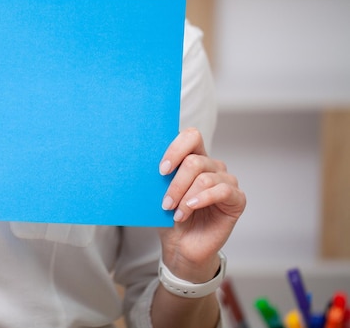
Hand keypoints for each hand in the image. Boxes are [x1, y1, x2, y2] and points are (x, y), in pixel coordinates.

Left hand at [157, 127, 245, 281]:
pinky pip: (222, 191)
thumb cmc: (169, 216)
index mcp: (194, 158)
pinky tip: (189, 209)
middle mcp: (212, 166)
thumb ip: (160, 175)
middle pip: (194, 161)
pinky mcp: (237, 199)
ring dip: (185, 197)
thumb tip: (145, 161)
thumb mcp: (159, 193)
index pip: (191, 137)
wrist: (181, 245)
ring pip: (204, 178)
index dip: (176, 149)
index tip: (161, 170)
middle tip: (165, 202)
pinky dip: (202, 199)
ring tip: (175, 213)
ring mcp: (226, 181)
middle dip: (176, 183)